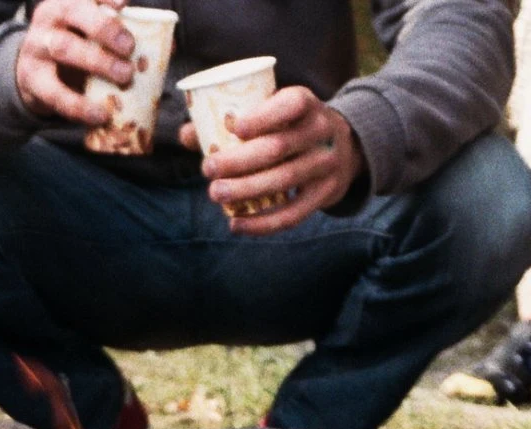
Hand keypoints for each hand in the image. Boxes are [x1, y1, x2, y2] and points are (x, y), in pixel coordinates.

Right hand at [14, 0, 135, 126]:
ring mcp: (37, 46)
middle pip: (73, 12)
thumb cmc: (75, 52)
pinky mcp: (32, 79)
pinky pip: (56, 93)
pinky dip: (80, 106)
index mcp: (67, 2)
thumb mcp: (92, 38)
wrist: (33, 78)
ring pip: (64, 47)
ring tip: (124, 76)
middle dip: (104, 28)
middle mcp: (49, 17)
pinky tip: (100, 114)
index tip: (124, 4)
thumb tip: (166, 49)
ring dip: (97, 61)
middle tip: (129, 47)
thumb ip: (121, 37)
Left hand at [180, 86, 364, 234]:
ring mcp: (326, 164)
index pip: (290, 105)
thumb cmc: (290, 126)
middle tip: (207, 169)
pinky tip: (236, 225)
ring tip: (215, 194)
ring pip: (284, 180)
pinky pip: (293, 213)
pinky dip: (263, 223)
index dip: (263, 116)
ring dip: (246, 190)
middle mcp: (321, 131)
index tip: (233, 128)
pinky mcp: (326, 194)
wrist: (343, 147)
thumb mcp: (273, 112)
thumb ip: (231, 120)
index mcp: (305, 102)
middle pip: (278, 148)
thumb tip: (186, 135)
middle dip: (239, 161)